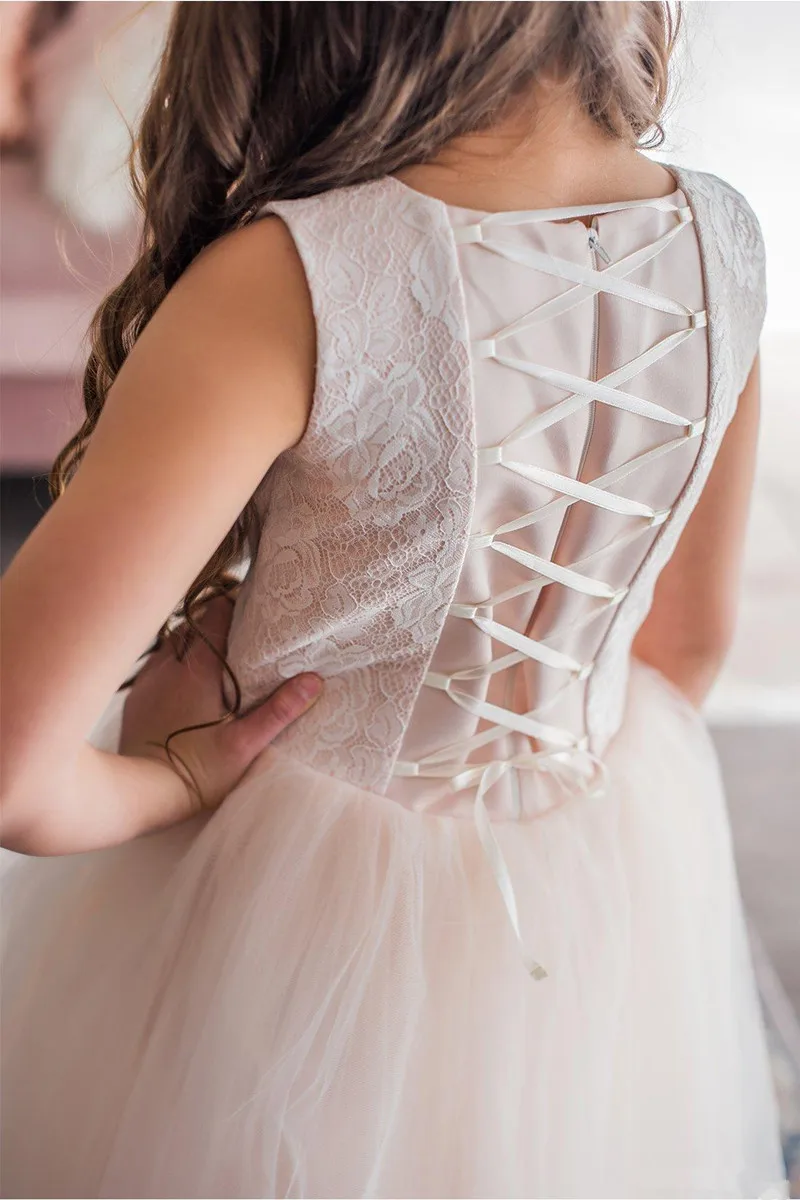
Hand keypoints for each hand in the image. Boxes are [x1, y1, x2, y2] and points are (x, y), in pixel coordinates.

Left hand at [120, 595, 320, 810]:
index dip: (232, 604)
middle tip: (236, 632)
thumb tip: (313, 681)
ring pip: (171, 645)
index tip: (249, 606)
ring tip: (211, 658)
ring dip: (191, 645)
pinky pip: (154, 667)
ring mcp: (147, 680)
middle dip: (212, 623)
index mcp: (198, 670)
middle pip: (192, 625)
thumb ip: (278, 711)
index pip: (214, 615)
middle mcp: (168, 665)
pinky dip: (171, 666)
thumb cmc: (197, 772)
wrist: (140, 792)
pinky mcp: (135, 698)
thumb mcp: (244, 745)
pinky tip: (182, 685)